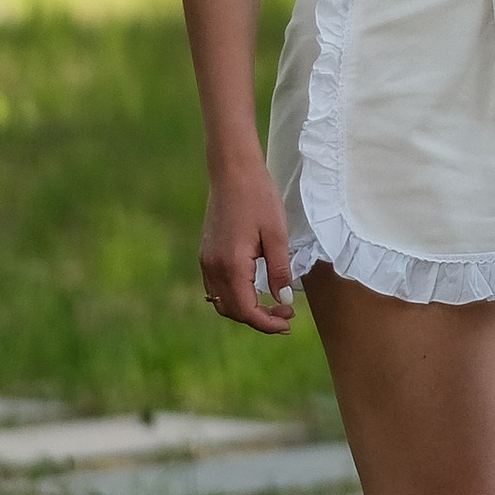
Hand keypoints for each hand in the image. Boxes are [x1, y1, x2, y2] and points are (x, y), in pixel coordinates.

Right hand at [200, 159, 296, 334]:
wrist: (233, 171)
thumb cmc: (258, 197)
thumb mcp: (277, 234)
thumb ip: (279, 270)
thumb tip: (283, 300)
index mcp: (231, 265)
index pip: (246, 310)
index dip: (267, 323)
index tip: (288, 323)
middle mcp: (213, 267)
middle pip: (233, 310)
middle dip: (259, 319)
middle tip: (286, 313)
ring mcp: (206, 260)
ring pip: (221, 302)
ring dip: (245, 309)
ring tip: (272, 304)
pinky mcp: (206, 253)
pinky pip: (215, 287)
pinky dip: (233, 296)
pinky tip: (253, 289)